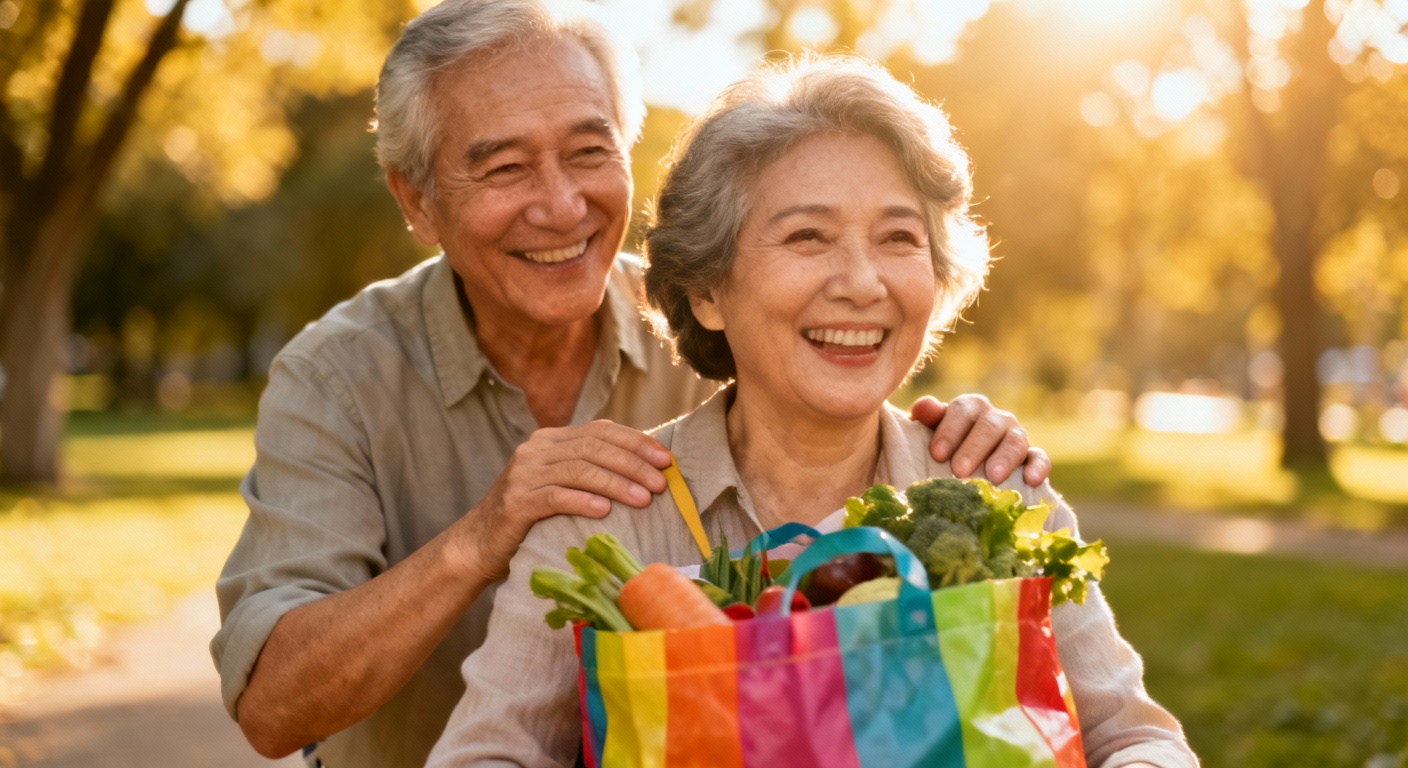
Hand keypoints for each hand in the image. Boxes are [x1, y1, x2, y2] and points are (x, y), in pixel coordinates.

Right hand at [449, 420, 671, 581]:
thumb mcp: (563, 486)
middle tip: (660, 483)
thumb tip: (648, 472)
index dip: (636, 442)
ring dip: (615, 483)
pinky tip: (604, 511)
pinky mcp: (515, 502)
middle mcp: (536, 449)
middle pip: (593, 448)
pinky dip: (582, 501)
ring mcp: (523, 474)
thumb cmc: (532, 519)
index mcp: (551, 440)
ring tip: (643, 499)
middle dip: (632, 463)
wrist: (479, 544)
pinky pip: (554, 497)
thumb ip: (591, 472)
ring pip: (578, 470)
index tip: (666, 460)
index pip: (601, 430)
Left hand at [909, 394, 1051, 486]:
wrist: (968, 472)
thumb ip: (927, 418)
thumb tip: (922, 408)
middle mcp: (996, 418)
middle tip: (959, 471)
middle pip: (988, 426)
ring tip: (993, 477)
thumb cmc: (945, 450)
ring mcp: (1016, 436)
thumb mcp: (932, 433)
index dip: (950, 430)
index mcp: (971, 408)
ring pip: (1015, 440)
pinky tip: (1031, 480)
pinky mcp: (1033, 457)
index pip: (963, 410)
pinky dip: (1038, 467)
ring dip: (1005, 458)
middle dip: (974, 448)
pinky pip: (1039, 458)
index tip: (937, 454)